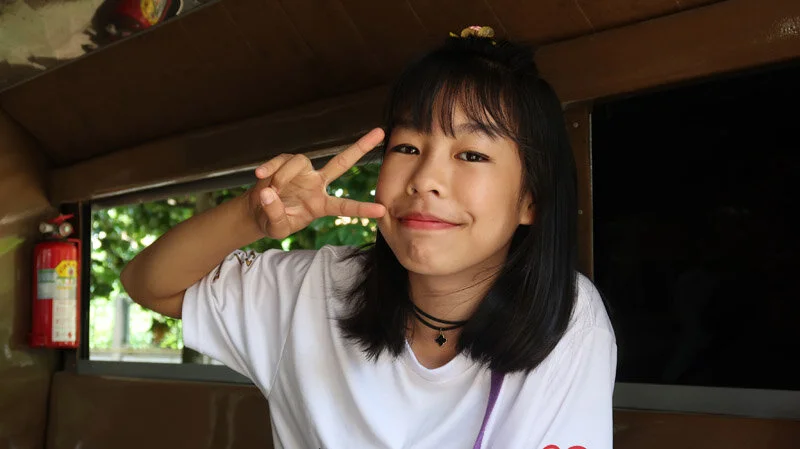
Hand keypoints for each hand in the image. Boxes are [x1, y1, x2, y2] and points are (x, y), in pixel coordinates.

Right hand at [247, 128, 386, 239]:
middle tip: (380, 133)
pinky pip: (281, 160)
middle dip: (360, 147)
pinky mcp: (286, 163)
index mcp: (321, 205)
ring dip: (283, 176)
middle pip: (341, 163)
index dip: (362, 209)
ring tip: (271, 190)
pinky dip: (270, 167)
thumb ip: (275, 214)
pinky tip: (260, 175)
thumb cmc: (273, 221)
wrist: (258, 211)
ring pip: (300, 161)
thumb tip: (269, 192)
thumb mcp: (275, 228)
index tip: (381, 210)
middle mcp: (317, 184)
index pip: (344, 207)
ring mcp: (303, 171)